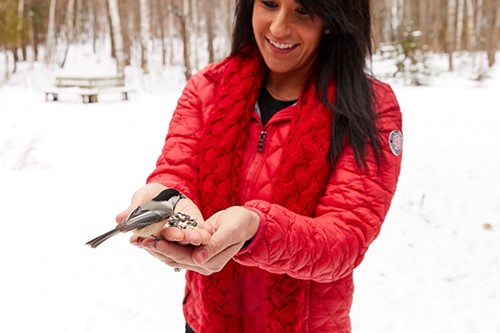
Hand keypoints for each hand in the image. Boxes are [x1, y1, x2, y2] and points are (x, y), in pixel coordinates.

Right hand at [117, 182, 212, 245]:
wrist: (167, 190)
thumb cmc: (150, 196)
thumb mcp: (141, 199)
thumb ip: (133, 209)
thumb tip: (118, 219)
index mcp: (151, 235)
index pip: (150, 241)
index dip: (151, 241)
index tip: (151, 239)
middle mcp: (168, 238)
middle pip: (171, 243)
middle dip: (175, 239)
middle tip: (178, 235)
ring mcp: (182, 234)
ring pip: (187, 240)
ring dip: (193, 238)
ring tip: (197, 236)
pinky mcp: (196, 227)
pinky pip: (201, 231)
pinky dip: (205, 231)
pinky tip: (209, 230)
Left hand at [135, 206, 259, 274]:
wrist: (244, 222)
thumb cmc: (240, 224)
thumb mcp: (231, 231)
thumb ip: (215, 245)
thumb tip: (199, 259)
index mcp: (212, 262)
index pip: (185, 257)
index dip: (167, 249)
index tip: (151, 241)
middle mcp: (203, 265)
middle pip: (174, 258)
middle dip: (155, 248)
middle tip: (138, 240)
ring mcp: (197, 259)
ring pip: (171, 256)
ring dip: (154, 247)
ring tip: (137, 239)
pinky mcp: (193, 252)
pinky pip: (173, 249)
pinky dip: (160, 243)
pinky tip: (147, 237)